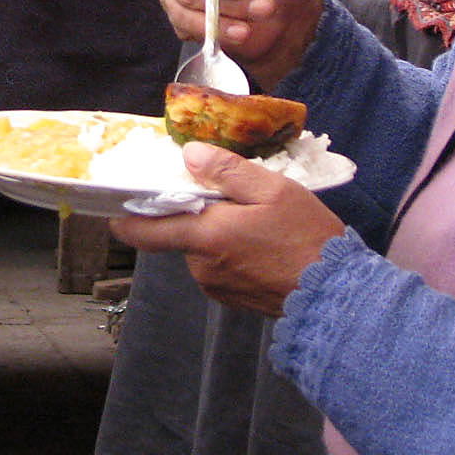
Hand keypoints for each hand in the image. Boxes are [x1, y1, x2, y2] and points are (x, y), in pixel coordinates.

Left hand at [110, 143, 344, 316]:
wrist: (335, 296)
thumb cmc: (306, 238)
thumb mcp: (273, 190)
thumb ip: (227, 171)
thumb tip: (189, 155)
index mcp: (205, 237)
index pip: (145, 230)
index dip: (127, 217)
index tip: (119, 203)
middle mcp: (201, 266)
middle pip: (182, 234)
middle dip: (199, 216)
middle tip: (233, 199)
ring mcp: (216, 286)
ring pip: (203, 250)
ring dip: (219, 235)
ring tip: (258, 224)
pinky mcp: (232, 299)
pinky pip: (220, 268)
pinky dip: (233, 254)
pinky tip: (263, 247)